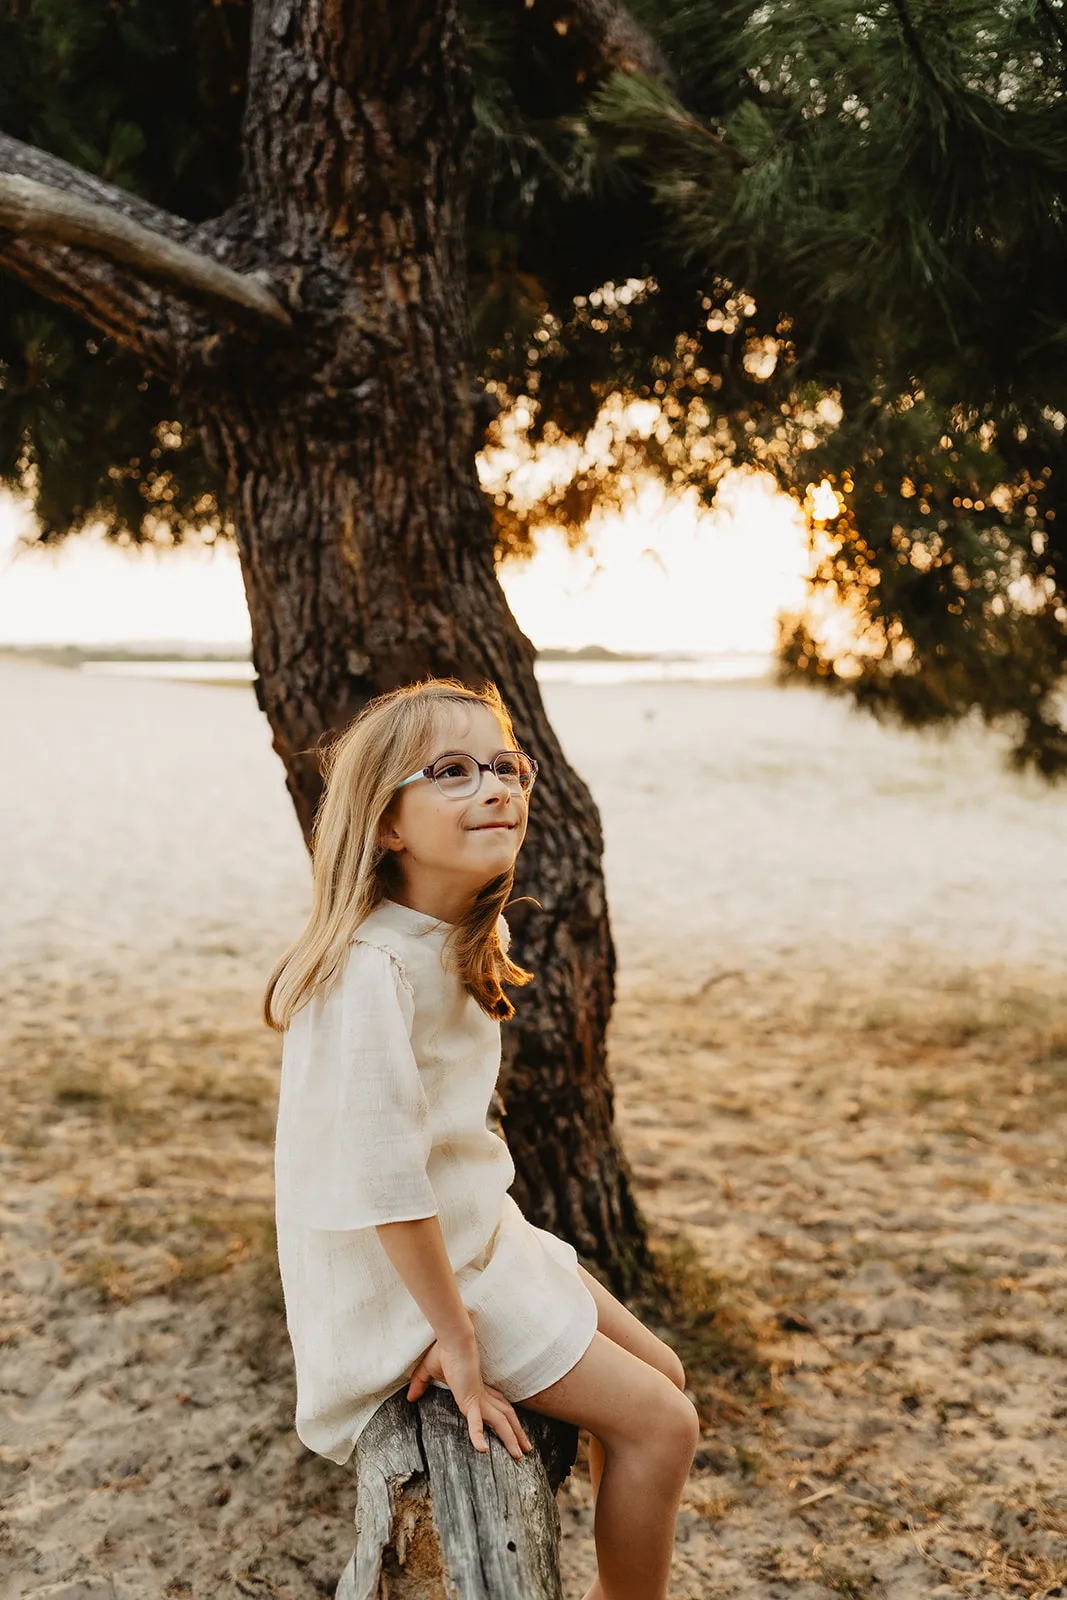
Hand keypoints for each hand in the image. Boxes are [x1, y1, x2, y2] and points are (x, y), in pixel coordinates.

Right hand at [406, 1335, 533, 1460]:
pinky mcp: (469, 1399)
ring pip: (500, 1422)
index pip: (496, 1405)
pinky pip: (475, 1421)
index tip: (513, 1430)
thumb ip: (421, 1384)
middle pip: (505, 1416)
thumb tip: (410, 1397)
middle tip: (526, 1449)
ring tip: (520, 1455)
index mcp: (476, 1388)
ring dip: (511, 1438)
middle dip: (516, 1433)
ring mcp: (477, 1398)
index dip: (505, 1417)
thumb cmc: (443, 1350)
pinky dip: (478, 1435)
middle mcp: (481, 1395)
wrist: (451, 1338)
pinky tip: (482, 1450)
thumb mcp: (428, 1371)